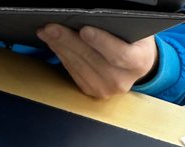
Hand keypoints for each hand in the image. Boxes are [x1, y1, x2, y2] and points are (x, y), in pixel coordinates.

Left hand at [37, 25, 157, 97]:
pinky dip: (62, 56)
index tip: (84, 30)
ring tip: (47, 33)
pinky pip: (73, 72)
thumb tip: (93, 17)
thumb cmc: (135, 42)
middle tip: (52, 28)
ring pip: (78, 66)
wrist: (136, 65)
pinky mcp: (91, 91)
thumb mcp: (135, 32)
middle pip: (91, 59)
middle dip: (69, 41)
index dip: (100, 42)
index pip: (119, 54)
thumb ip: (119, 28)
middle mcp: (120, 81)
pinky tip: (53, 44)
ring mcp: (104, 89)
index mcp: (137, 63)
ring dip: (60, 48)